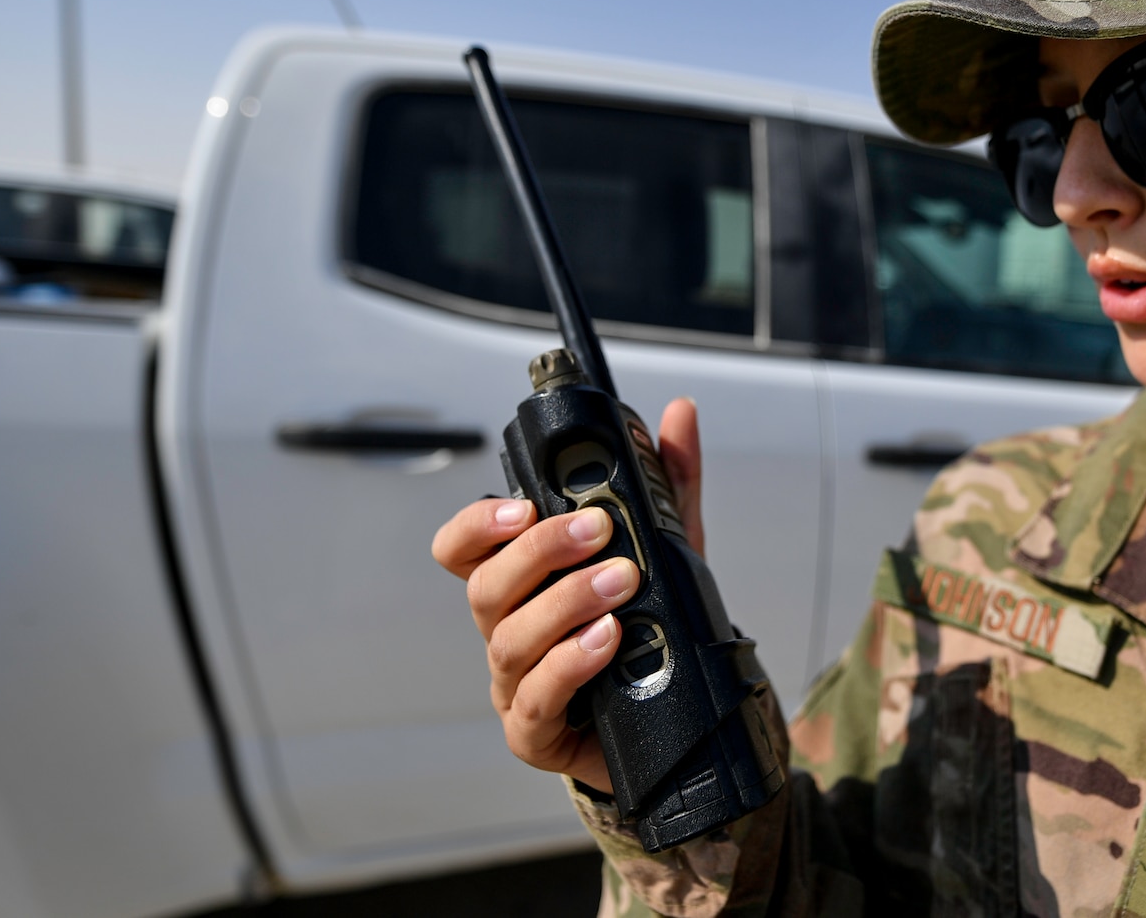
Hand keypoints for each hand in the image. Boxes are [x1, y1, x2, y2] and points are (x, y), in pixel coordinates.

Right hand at [431, 398, 704, 793]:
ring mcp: (516, 684)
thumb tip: (681, 413)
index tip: (523, 505)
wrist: (678, 719)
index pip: (464, 549)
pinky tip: (607, 640)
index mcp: (520, 585)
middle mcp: (507, 630)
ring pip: (510, 638)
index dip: (478, 525)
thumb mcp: (669, 551)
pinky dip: (570, 664)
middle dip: (540, 551)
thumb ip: (669, 484)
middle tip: (598, 530)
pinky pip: (537, 698)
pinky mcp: (536, 732)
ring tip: (620, 583)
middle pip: (485, 586)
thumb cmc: (650, 630)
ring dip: (565, 602)